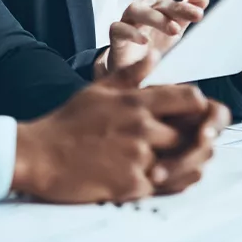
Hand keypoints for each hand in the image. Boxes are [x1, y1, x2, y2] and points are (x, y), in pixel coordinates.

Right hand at [11, 56, 229, 203]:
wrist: (40, 156)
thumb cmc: (68, 122)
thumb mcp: (98, 90)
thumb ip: (130, 74)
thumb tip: (154, 55)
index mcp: (135, 102)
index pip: (190, 98)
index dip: (200, 106)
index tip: (195, 113)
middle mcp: (142, 128)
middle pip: (194, 132)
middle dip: (198, 136)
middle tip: (197, 139)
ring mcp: (139, 158)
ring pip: (187, 162)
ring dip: (192, 162)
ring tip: (187, 160)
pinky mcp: (132, 184)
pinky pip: (169, 186)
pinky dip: (175, 182)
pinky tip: (170, 176)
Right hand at [94, 0, 209, 79]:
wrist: (130, 69)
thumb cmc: (154, 46)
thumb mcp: (174, 29)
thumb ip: (185, 16)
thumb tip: (201, 2)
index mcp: (155, 3)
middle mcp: (141, 8)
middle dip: (178, 5)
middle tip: (197, 15)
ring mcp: (127, 21)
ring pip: (137, 10)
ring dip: (157, 18)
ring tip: (174, 30)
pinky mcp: (116, 36)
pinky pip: (119, 29)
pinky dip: (132, 33)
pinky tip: (144, 41)